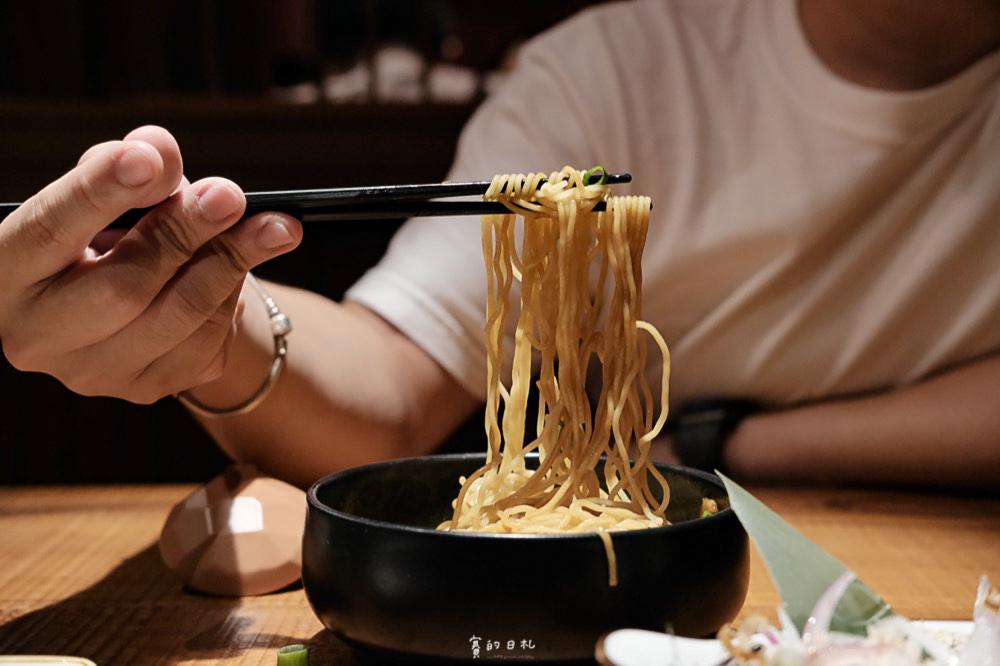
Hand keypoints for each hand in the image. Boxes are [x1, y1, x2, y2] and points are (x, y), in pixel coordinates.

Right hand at [0, 126, 302, 402]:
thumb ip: (130, 165)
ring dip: (231, 262)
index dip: (99, 192)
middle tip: (231, 196)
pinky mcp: (145, 387)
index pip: (49, 230)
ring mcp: (92, 372)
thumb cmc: (115, 230)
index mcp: (5, 271)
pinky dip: (234, 294)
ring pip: (176, 316)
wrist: (140, 297)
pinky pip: (206, 340)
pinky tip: (245, 263)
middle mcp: (37, 334)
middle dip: (184, 234)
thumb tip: (160, 153)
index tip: (148, 160)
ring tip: (273, 226)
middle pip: (122, 287)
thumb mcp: (111, 188)